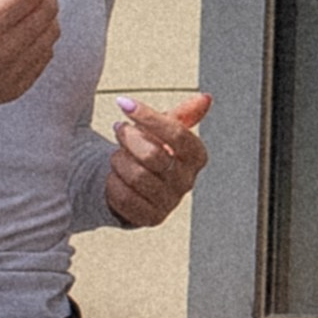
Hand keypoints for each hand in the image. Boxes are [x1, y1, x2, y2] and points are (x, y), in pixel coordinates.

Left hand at [106, 92, 210, 229]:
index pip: (177, 134)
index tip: (124, 103)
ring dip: (118, 160)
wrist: (137, 185)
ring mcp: (170, 202)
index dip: (148, 117)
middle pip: (153, 156)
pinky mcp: (150, 218)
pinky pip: (124, 198)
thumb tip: (205, 99)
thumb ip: (184, 115)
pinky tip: (114, 175)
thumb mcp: (166, 131)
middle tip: (119, 129)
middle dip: (129, 138)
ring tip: (116, 154)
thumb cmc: (154, 152)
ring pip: (136, 177)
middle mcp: (187, 181)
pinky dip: (113, 182)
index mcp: (196, 156)